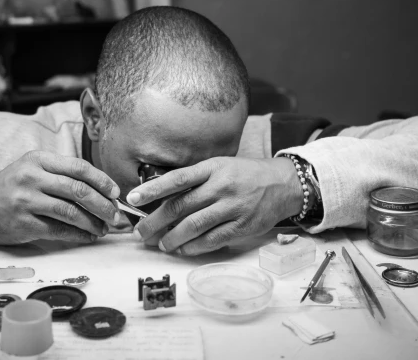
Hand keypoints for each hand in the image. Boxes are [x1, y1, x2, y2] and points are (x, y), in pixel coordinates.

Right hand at [0, 150, 121, 244]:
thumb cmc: (12, 187)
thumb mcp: (33, 169)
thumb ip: (62, 175)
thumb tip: (102, 191)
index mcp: (38, 159)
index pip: (79, 167)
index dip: (102, 181)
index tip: (116, 193)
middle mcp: (32, 177)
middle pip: (79, 190)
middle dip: (103, 205)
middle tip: (116, 216)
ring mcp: (26, 201)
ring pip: (71, 212)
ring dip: (93, 223)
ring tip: (103, 228)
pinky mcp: (23, 224)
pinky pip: (59, 230)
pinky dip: (78, 235)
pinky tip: (88, 236)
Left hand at [129, 157, 302, 255]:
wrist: (283, 184)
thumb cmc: (244, 175)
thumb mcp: (220, 167)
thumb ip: (195, 180)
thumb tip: (162, 197)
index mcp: (212, 168)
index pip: (177, 178)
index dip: (153, 189)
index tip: (133, 199)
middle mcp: (221, 186)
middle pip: (180, 206)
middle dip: (155, 221)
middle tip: (140, 232)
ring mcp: (232, 207)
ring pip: (193, 226)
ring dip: (172, 238)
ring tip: (159, 244)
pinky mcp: (242, 226)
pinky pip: (211, 240)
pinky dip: (193, 247)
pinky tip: (182, 250)